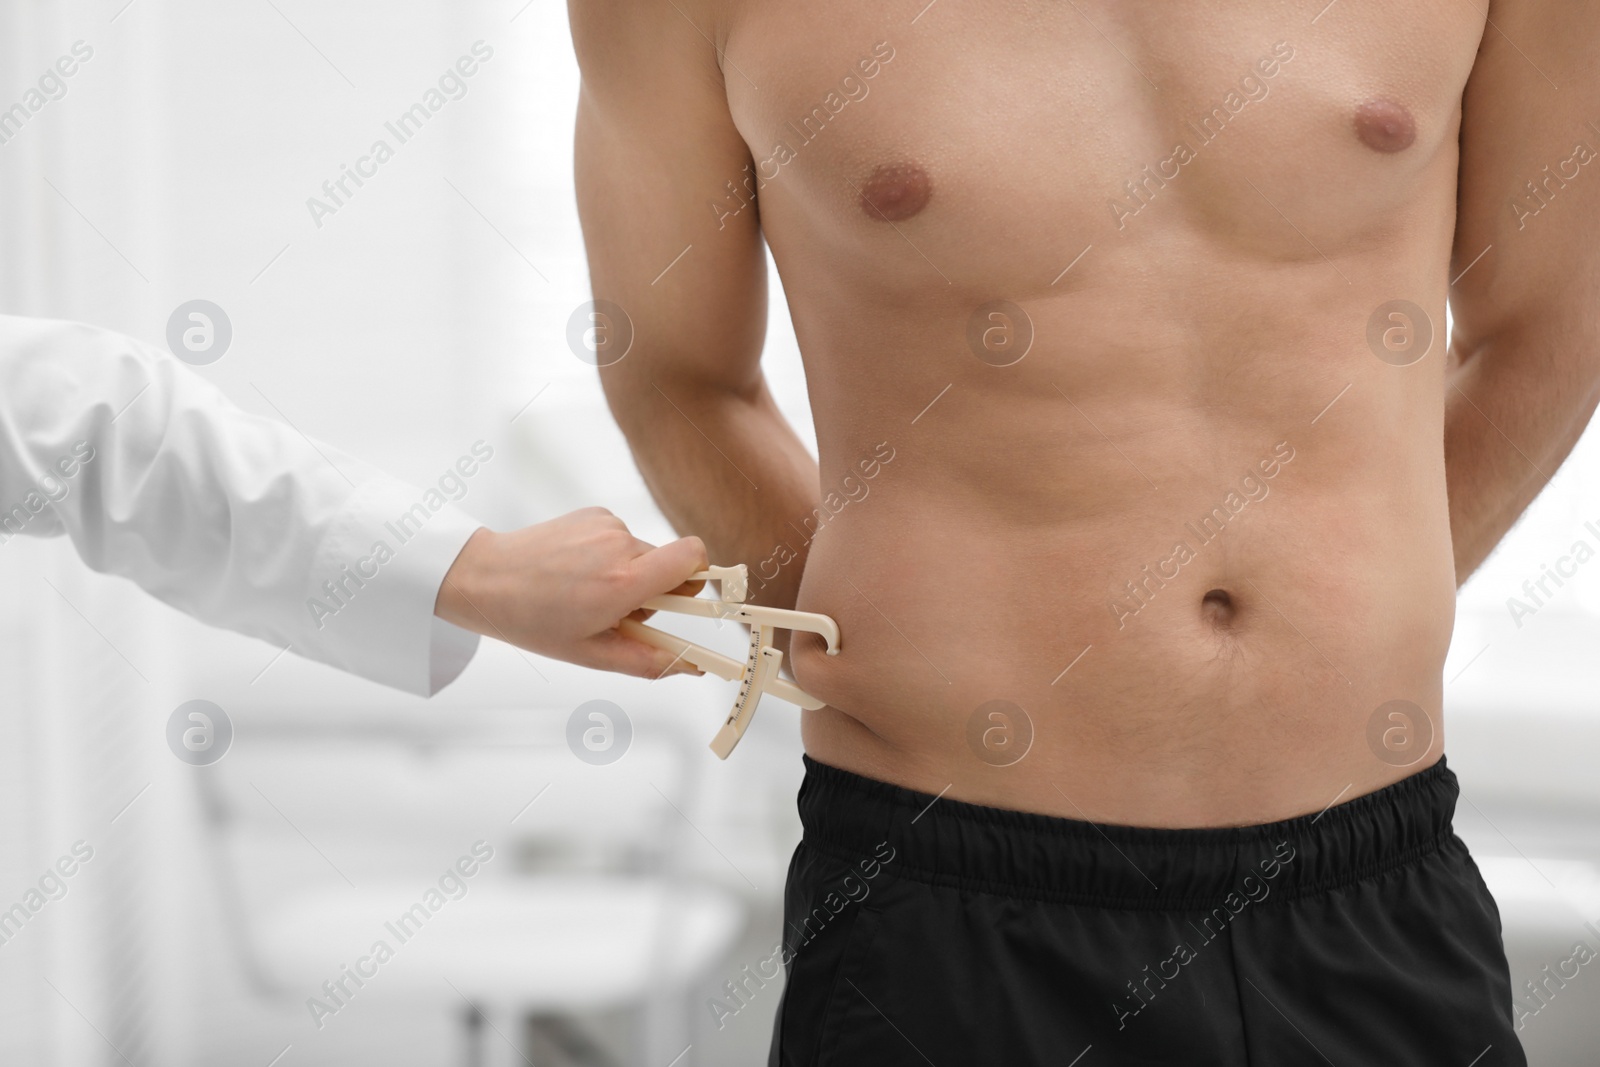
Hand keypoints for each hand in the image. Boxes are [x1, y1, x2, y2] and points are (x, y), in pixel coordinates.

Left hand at [433, 507, 708, 678]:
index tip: (683, 600)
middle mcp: (620, 546)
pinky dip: (609, 555)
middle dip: (655, 588)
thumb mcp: (593, 654)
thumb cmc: (534, 621)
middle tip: (617, 612)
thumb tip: (692, 666)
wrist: (485, 579)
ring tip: (587, 591)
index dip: (698, 578)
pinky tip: (577, 570)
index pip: (694, 558)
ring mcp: (606, 525)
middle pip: (670, 563)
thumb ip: (649, 661)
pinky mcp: (593, 513)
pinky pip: (621, 538)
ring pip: (643, 553)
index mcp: (624, 582)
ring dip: (629, 573)